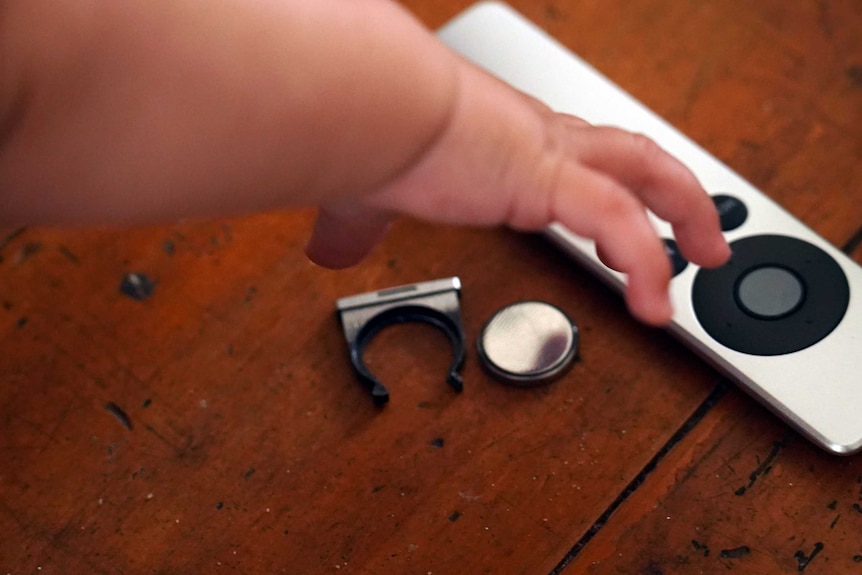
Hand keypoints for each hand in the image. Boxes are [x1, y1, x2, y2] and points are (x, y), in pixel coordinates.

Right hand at [307, 60, 729, 324]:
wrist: (367, 105)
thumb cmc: (370, 133)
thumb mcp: (370, 195)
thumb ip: (357, 225)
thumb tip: (329, 250)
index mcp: (508, 144)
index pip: (579, 161)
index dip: (608, 189)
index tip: (617, 228)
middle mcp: (541, 142)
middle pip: (635, 155)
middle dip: (675, 194)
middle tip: (701, 234)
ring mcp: (552, 157)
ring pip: (648, 175)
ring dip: (686, 217)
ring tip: (704, 263)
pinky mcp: (551, 179)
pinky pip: (621, 223)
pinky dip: (644, 264)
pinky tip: (652, 304)